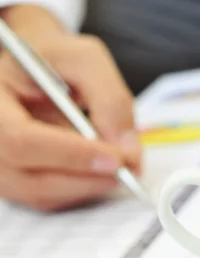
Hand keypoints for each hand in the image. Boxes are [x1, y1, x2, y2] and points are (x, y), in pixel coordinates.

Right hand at [0, 5, 141, 210]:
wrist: (35, 70)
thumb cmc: (55, 59)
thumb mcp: (86, 60)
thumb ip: (110, 99)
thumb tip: (128, 151)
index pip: (21, 139)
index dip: (70, 154)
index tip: (116, 158)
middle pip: (27, 178)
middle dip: (86, 178)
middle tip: (127, 169)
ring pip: (39, 194)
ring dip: (87, 187)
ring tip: (119, 167)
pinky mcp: (13, 179)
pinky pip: (47, 198)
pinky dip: (80, 190)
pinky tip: (101, 171)